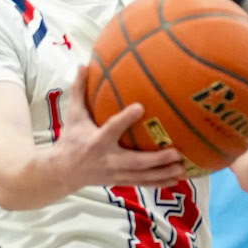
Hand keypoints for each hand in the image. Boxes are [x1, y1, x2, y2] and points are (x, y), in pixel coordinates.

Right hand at [53, 78, 185, 193]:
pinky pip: (143, 183)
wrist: (64, 171)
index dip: (125, 119)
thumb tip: (83, 65)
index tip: (140, 107)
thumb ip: (79, 91)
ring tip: (183, 169)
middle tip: (176, 153)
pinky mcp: (121, 181)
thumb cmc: (71, 140)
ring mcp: (116, 174)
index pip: (112, 128)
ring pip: (143, 176)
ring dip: (164, 174)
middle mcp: (108, 160)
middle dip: (156, 160)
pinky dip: (160, 183)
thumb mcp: (73, 116)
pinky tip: (178, 180)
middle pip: (135, 162)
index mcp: (97, 141)